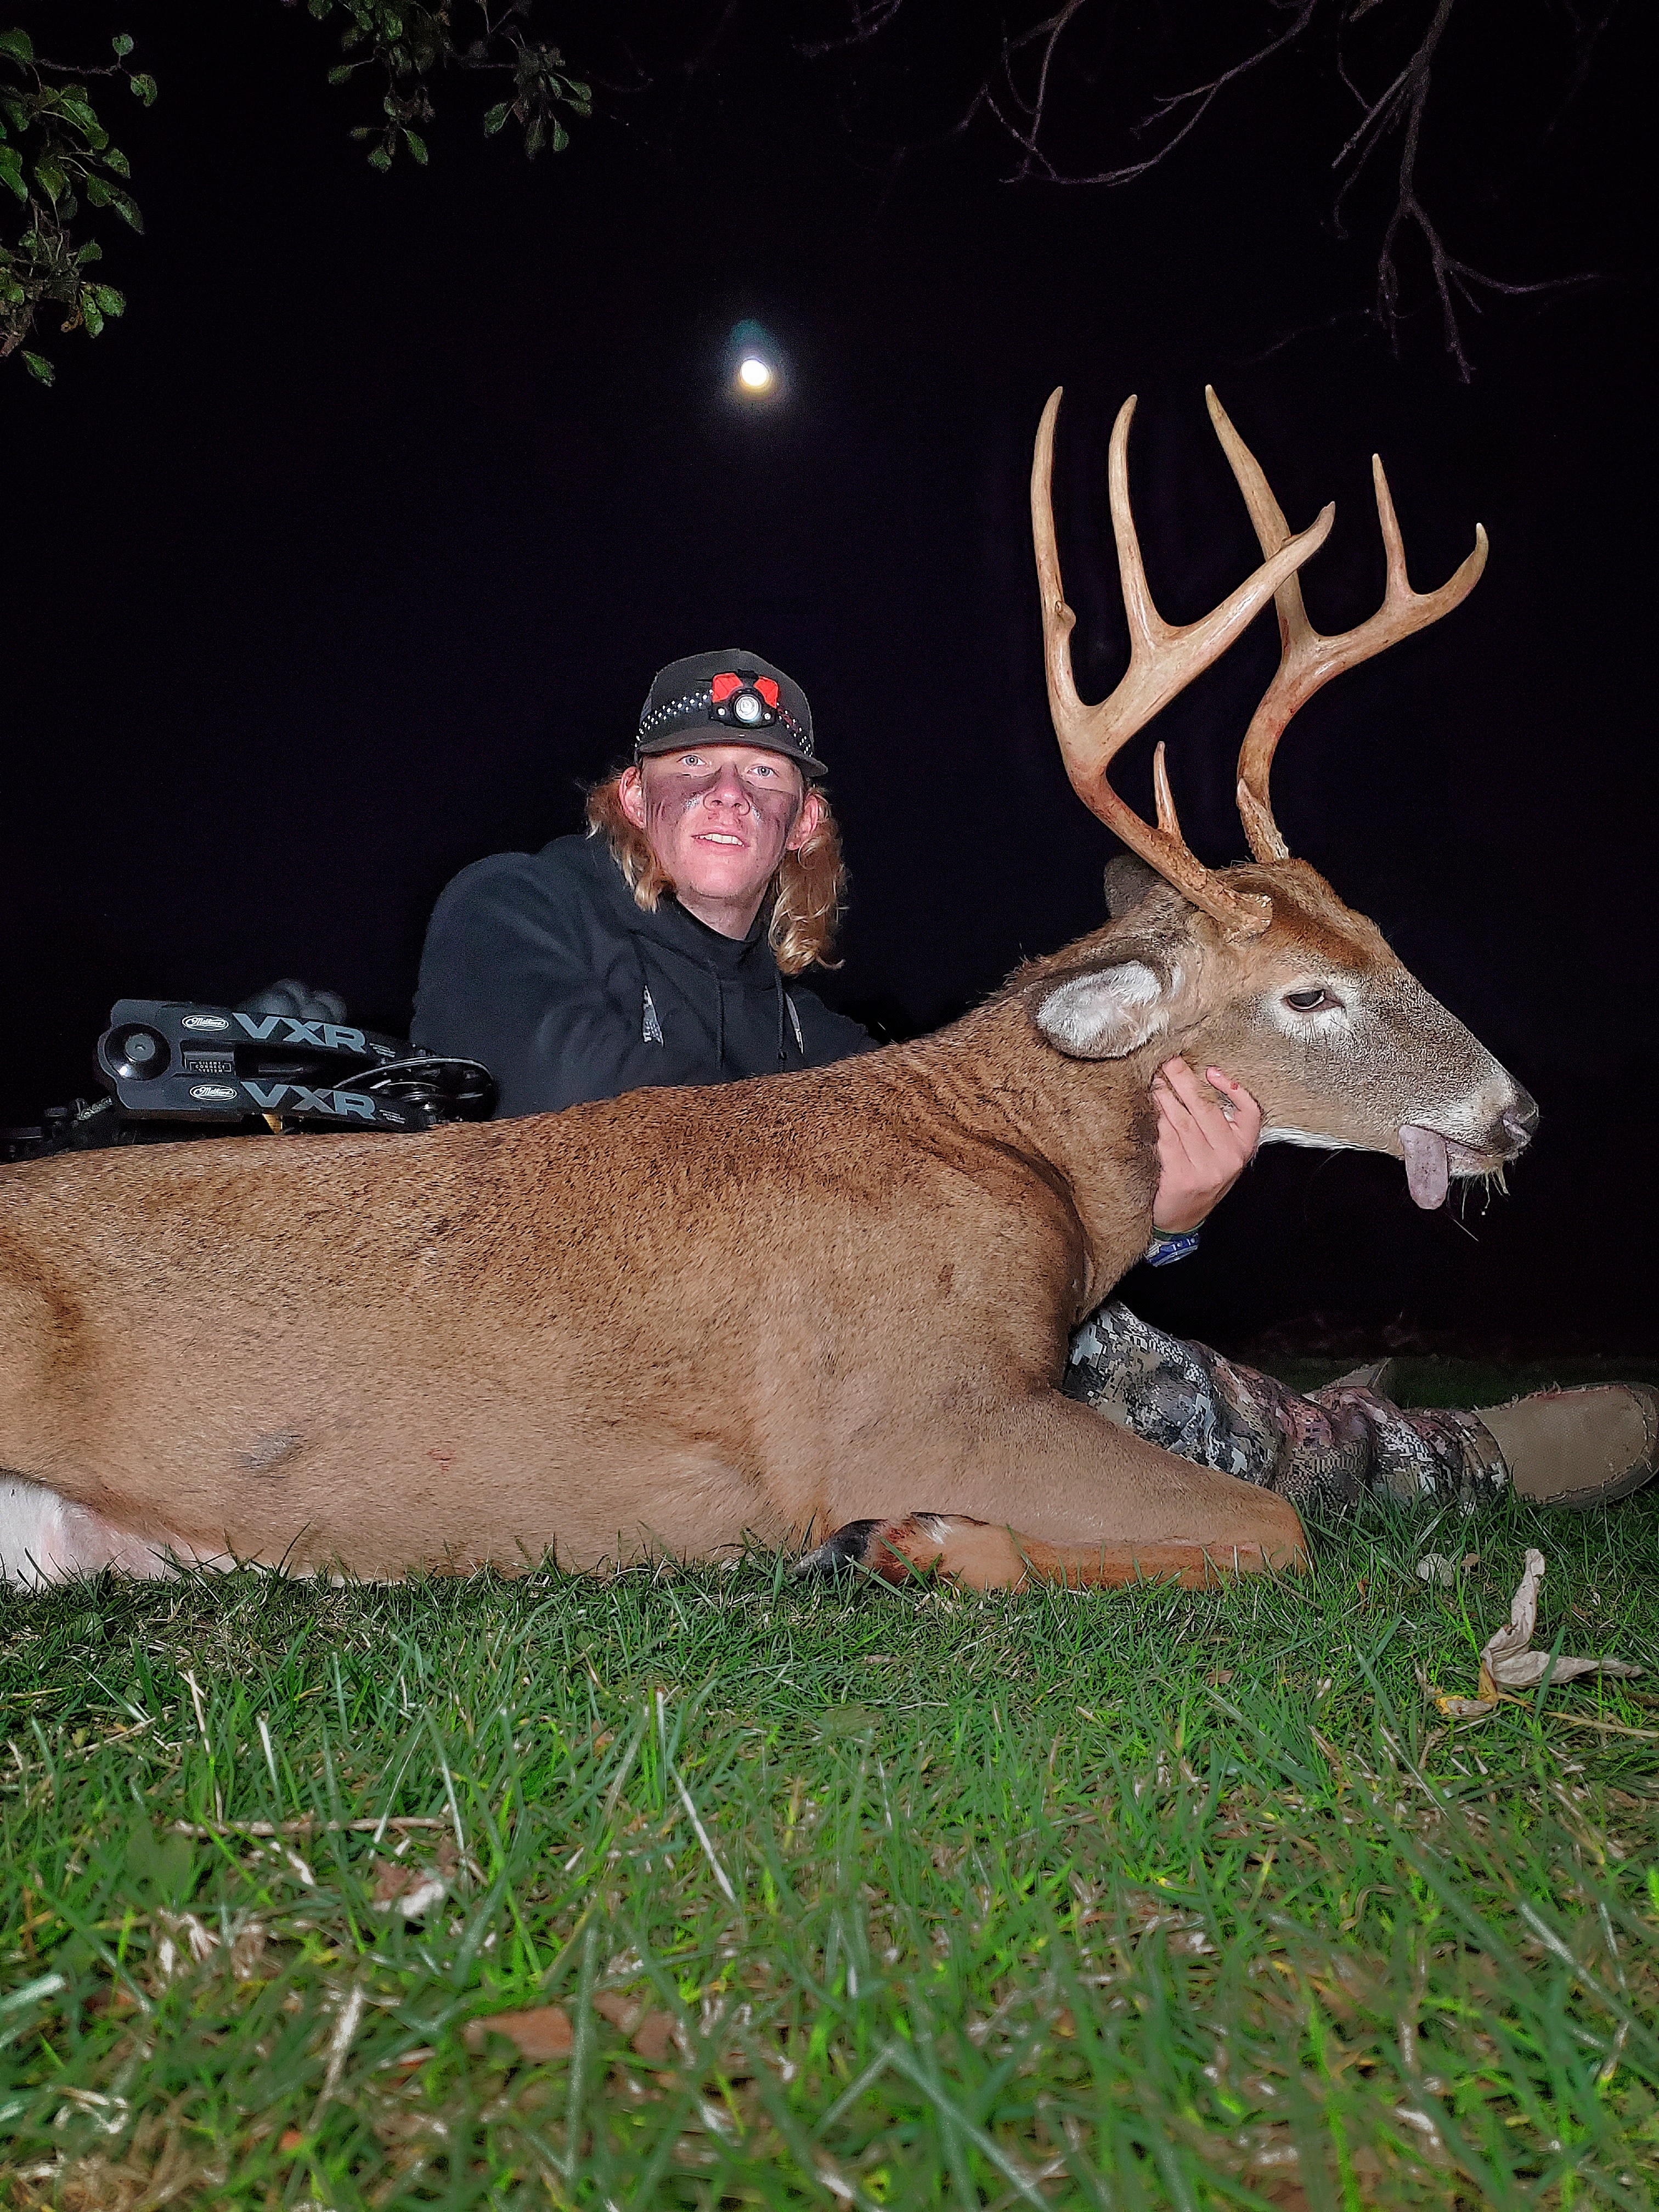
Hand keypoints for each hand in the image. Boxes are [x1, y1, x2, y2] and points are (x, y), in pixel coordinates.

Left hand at [1150, 1058, 1261, 1232]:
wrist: (1183, 1218)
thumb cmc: (1200, 1176)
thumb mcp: (1220, 1153)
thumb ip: (1217, 1124)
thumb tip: (1199, 1081)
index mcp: (1242, 1149)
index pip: (1250, 1113)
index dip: (1234, 1089)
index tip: (1212, 1071)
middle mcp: (1227, 1159)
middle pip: (1206, 1109)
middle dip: (1185, 1081)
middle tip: (1168, 1061)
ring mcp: (1205, 1169)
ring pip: (1183, 1121)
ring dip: (1165, 1096)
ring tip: (1154, 1079)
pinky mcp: (1181, 1177)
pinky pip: (1166, 1139)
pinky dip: (1156, 1121)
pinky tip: (1148, 1107)